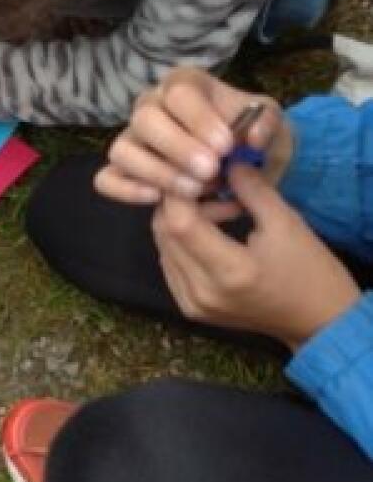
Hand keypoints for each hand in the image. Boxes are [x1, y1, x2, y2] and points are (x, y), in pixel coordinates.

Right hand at [96, 67, 291, 205]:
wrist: (244, 160)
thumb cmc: (250, 134)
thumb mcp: (270, 122)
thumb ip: (267, 124)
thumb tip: (251, 138)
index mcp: (185, 85)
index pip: (179, 93)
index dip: (199, 119)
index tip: (226, 146)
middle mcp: (151, 106)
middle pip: (145, 118)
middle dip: (177, 147)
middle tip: (210, 171)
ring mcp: (133, 139)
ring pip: (122, 150)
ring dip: (156, 172)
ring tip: (193, 191)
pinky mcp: (123, 170)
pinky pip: (106, 179)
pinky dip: (126, 190)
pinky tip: (157, 199)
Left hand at [152, 164, 359, 347]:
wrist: (318, 320)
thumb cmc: (309, 269)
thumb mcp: (286, 222)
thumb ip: (250, 189)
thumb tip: (224, 161)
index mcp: (230, 271)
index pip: (179, 222)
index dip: (180, 191)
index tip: (197, 169)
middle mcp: (202, 292)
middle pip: (164, 233)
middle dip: (180, 201)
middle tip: (212, 185)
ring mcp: (193, 304)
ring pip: (163, 247)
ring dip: (181, 221)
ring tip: (220, 209)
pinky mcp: (191, 308)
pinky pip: (171, 265)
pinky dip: (182, 242)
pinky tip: (210, 232)